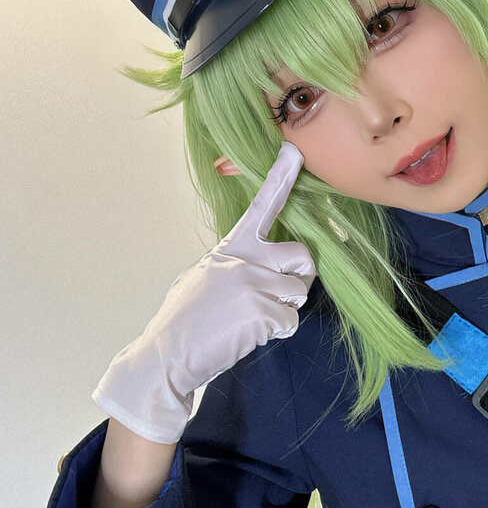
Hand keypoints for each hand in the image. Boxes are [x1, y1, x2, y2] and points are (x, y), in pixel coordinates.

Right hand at [92, 142, 314, 444]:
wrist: (166, 356)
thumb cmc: (185, 320)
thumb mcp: (204, 276)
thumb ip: (236, 263)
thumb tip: (262, 264)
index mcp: (232, 247)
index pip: (261, 206)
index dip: (280, 178)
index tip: (294, 151)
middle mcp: (246, 258)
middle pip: (303, 255)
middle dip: (298, 277)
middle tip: (274, 295)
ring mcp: (255, 283)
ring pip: (299, 293)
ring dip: (283, 311)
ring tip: (249, 320)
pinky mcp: (263, 312)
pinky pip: (290, 321)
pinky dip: (275, 333)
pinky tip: (247, 335)